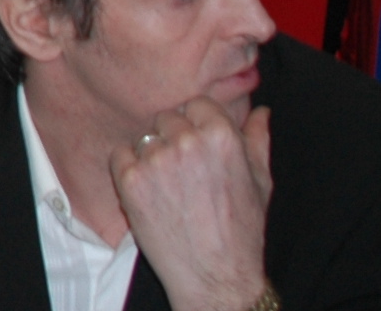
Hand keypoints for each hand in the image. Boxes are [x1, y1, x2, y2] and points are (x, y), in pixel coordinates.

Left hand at [112, 98, 271, 310]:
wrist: (216, 276)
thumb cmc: (242, 231)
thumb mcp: (261, 183)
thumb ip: (257, 141)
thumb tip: (260, 111)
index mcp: (221, 136)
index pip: (196, 104)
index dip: (196, 124)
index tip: (198, 146)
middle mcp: (186, 142)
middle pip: (166, 118)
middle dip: (173, 139)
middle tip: (185, 173)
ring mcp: (155, 159)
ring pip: (144, 137)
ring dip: (152, 156)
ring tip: (171, 188)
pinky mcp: (129, 179)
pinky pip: (120, 155)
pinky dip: (129, 171)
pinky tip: (151, 194)